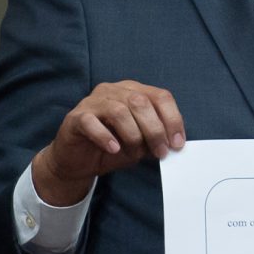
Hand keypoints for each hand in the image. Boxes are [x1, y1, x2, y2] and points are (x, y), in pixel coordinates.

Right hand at [31, 80, 185, 204]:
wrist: (78, 162)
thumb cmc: (112, 148)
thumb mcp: (140, 145)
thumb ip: (155, 140)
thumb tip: (173, 144)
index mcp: (134, 91)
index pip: (160, 96)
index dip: (172, 119)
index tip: (177, 144)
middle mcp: (114, 90)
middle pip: (140, 102)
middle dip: (155, 130)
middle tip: (160, 152)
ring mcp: (93, 101)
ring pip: (119, 111)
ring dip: (133, 136)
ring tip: (135, 154)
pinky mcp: (76, 117)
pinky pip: (92, 122)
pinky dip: (105, 136)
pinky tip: (113, 149)